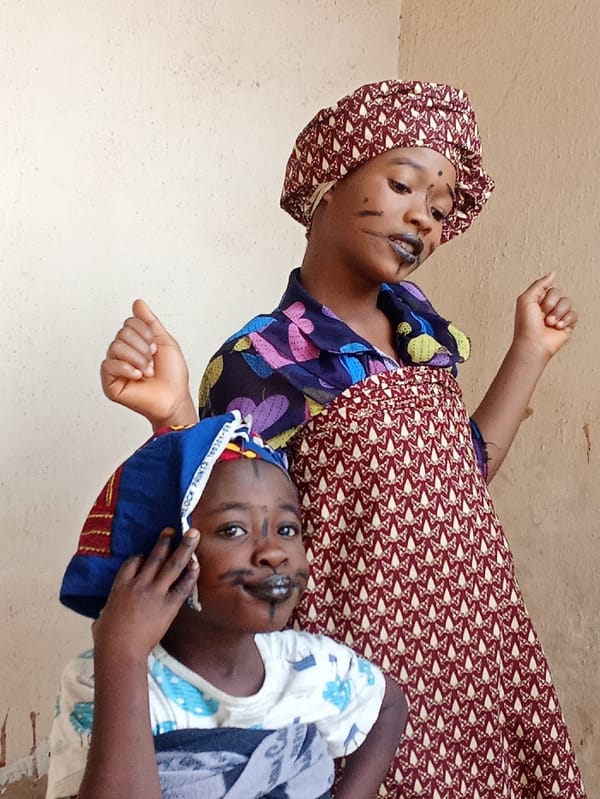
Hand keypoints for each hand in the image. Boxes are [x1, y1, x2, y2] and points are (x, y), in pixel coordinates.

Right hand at [92, 528, 199, 659]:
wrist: (120, 649)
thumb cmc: (106, 637)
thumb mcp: (104, 615)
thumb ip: (109, 609)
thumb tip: (106, 614)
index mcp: (121, 584)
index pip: (133, 562)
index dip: (141, 557)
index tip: (146, 555)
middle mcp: (139, 583)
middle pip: (155, 557)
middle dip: (165, 541)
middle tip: (172, 529)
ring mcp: (155, 592)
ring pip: (172, 564)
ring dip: (184, 548)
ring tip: (193, 534)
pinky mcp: (168, 605)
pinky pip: (182, 587)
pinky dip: (190, 575)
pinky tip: (196, 565)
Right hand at [101, 300, 196, 428]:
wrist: (174, 398)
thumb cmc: (172, 376)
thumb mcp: (165, 342)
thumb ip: (150, 322)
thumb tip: (138, 303)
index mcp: (135, 343)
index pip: (129, 323)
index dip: (145, 332)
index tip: (156, 348)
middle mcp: (123, 353)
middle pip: (122, 333)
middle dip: (143, 347)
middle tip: (152, 361)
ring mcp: (115, 367)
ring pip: (115, 346)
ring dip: (138, 359)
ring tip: (147, 371)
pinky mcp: (109, 382)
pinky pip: (109, 364)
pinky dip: (126, 368)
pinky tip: (138, 376)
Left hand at [513, 273, 577, 360]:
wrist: (533, 343)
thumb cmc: (526, 325)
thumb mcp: (526, 299)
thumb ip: (539, 284)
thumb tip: (552, 274)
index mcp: (537, 301)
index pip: (549, 288)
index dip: (545, 297)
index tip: (537, 306)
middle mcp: (547, 308)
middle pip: (559, 294)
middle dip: (551, 305)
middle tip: (543, 315)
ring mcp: (557, 316)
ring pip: (567, 303)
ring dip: (558, 313)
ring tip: (550, 323)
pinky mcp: (566, 325)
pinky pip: (574, 314)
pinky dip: (566, 320)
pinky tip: (557, 327)